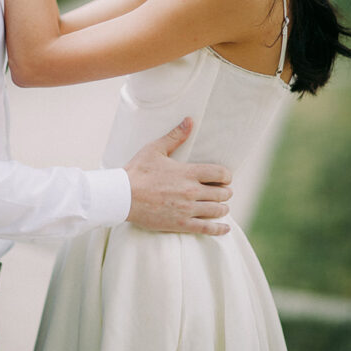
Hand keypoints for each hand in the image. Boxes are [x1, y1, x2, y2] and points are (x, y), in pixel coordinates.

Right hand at [124, 117, 233, 236]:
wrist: (123, 196)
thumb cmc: (138, 171)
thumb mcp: (154, 149)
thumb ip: (175, 136)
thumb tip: (189, 121)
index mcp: (187, 172)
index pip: (219, 174)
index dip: (226, 175)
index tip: (225, 177)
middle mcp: (191, 191)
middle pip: (221, 193)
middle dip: (225, 192)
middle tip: (223, 191)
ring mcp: (188, 209)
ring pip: (217, 210)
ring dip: (223, 208)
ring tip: (221, 206)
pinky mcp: (182, 224)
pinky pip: (208, 229)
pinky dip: (220, 229)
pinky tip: (225, 228)